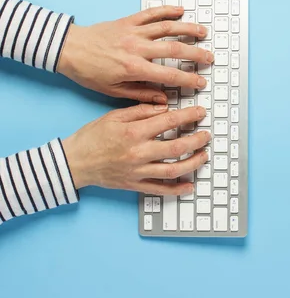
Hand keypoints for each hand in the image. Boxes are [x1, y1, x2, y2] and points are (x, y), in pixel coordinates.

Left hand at [57, 5, 213, 102]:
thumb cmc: (88, 72)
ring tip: (203, 32)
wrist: (68, 49)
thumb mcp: (113, 90)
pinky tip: (180, 10)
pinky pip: (151, 13)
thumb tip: (164, 100)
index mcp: (133, 68)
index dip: (188, 79)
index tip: (200, 82)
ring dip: (188, 29)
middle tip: (209, 58)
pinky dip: (167, 10)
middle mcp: (137, 48)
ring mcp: (133, 32)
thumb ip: (142, 94)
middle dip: (196, 54)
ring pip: (167, 28)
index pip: (169, 75)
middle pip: (175, 49)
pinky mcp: (128, 21)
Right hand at [62, 104, 209, 194]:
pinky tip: (190, 185)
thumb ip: (141, 111)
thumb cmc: (92, 137)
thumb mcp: (115, 116)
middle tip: (207, 135)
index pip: (169, 122)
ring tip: (204, 155)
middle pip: (177, 147)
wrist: (74, 162)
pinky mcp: (135, 185)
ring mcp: (138, 171)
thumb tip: (165, 108)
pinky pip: (160, 190)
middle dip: (197, 140)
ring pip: (173, 169)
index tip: (200, 113)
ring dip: (193, 163)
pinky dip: (177, 189)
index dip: (189, 116)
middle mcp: (138, 153)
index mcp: (134, 132)